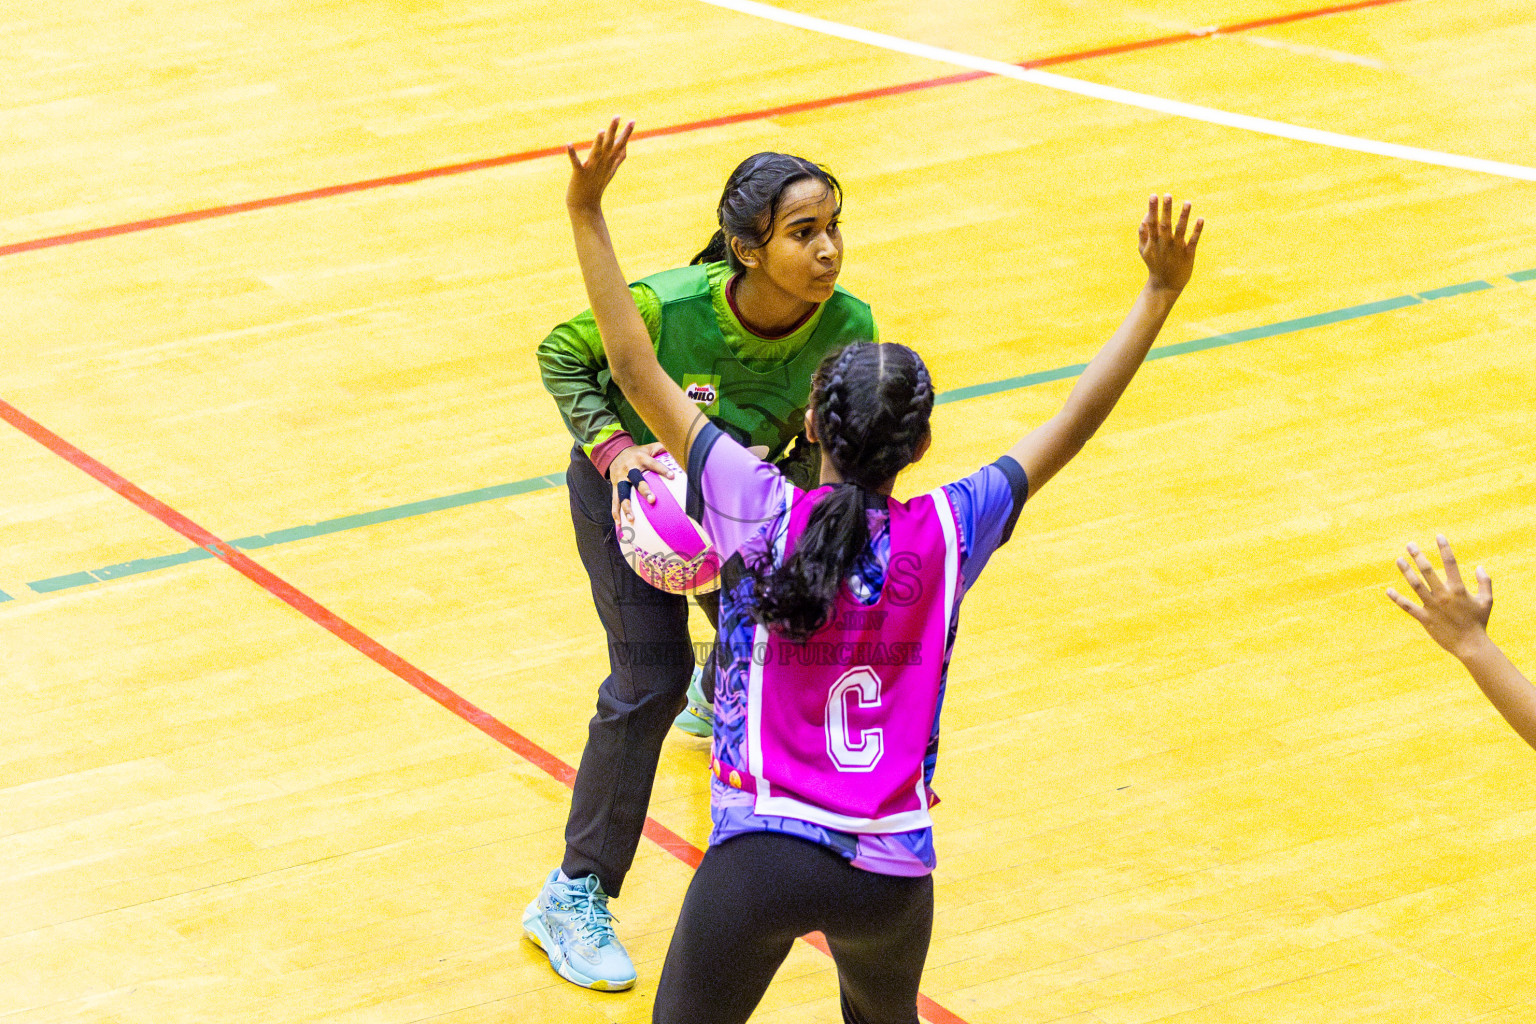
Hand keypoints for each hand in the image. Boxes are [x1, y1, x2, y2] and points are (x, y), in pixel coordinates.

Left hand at [566, 118, 634, 212]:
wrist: (584, 205)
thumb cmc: (596, 186)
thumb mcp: (610, 171)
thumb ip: (618, 158)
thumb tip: (626, 145)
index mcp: (609, 163)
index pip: (620, 145)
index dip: (626, 133)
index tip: (633, 120)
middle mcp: (602, 164)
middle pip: (609, 145)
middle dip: (613, 131)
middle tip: (617, 116)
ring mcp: (591, 169)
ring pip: (596, 152)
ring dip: (598, 142)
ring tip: (601, 130)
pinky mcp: (579, 174)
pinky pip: (576, 163)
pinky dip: (572, 154)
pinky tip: (569, 144)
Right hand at [608, 441, 672, 525]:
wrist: (614, 453)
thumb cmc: (637, 453)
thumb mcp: (648, 447)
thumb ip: (662, 448)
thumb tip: (679, 449)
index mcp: (640, 459)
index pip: (653, 464)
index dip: (662, 469)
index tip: (672, 476)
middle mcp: (629, 469)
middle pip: (636, 480)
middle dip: (644, 490)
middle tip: (653, 500)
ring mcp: (620, 479)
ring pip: (622, 494)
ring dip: (626, 507)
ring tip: (631, 519)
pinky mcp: (615, 487)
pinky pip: (614, 501)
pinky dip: (616, 513)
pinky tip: (619, 525)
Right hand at [1139, 194, 1202, 294]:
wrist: (1165, 286)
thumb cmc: (1155, 264)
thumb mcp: (1144, 250)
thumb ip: (1143, 234)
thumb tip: (1145, 216)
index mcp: (1153, 242)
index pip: (1152, 223)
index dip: (1152, 210)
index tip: (1153, 196)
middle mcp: (1164, 245)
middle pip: (1165, 225)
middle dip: (1166, 210)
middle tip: (1168, 195)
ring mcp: (1176, 250)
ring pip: (1180, 231)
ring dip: (1184, 217)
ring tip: (1188, 202)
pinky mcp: (1188, 256)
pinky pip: (1193, 242)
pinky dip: (1197, 231)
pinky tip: (1201, 219)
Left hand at [1387, 534, 1493, 657]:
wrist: (1471, 645)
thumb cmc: (1479, 622)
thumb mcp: (1487, 601)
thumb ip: (1485, 582)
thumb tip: (1480, 567)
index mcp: (1459, 589)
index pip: (1451, 564)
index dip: (1444, 548)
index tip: (1438, 536)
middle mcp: (1443, 596)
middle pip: (1428, 571)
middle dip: (1418, 556)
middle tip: (1409, 544)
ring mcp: (1432, 607)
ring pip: (1415, 585)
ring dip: (1406, 571)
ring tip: (1398, 560)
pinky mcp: (1424, 618)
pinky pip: (1408, 607)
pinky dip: (1397, 599)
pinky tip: (1387, 590)